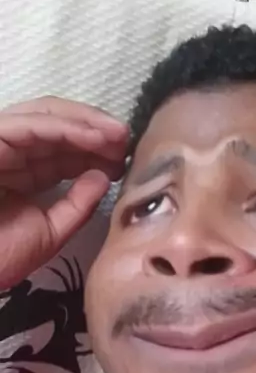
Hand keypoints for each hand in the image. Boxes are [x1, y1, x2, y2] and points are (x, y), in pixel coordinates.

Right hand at [0, 96, 127, 289]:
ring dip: (86, 123)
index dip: (95, 151)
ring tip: (118, 135)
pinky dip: (66, 127)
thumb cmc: (1, 256)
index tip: (124, 160)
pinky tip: (96, 137)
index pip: (62, 150)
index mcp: (21, 172)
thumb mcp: (50, 233)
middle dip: (95, 131)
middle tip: (126, 141)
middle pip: (57, 126)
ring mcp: (0, 142)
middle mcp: (11, 152)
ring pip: (46, 116)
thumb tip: (103, 177)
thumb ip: (78, 206)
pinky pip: (32, 124)